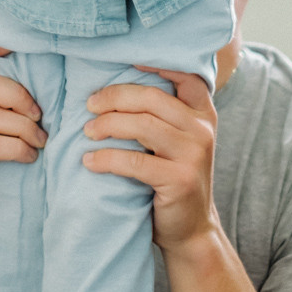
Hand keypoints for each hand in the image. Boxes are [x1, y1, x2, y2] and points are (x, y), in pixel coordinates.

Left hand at [83, 68, 217, 255]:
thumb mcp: (178, 142)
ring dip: (108, 124)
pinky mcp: (180, 179)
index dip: (157, 65)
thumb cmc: (173, 178)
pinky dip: (107, 158)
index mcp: (204, 114)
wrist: (192, 229)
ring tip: (87, 131)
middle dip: (115, 97)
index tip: (127, 61)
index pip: (186, 78)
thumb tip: (114, 88)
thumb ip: (164, 116)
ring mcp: (194, 154)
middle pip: (152, 98)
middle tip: (89, 104)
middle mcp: (203, 129)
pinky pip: (135, 161)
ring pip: (142, 125)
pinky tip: (90, 161)